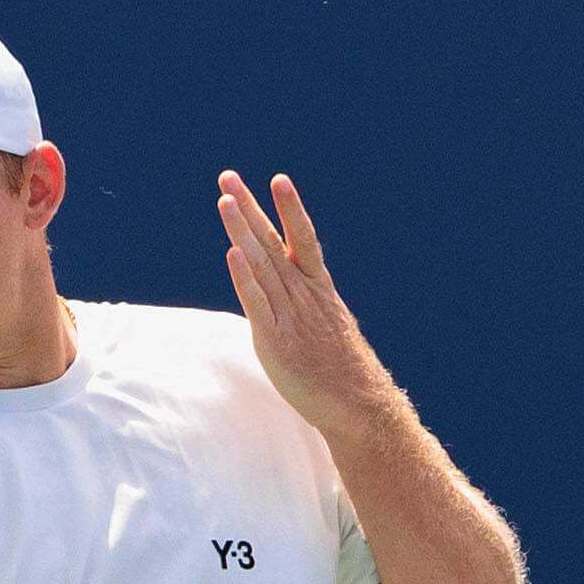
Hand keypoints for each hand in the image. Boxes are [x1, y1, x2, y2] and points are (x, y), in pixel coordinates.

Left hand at [216, 170, 394, 437]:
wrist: (358, 406)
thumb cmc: (338, 369)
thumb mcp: (323, 325)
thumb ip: (302, 305)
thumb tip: (286, 294)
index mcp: (318, 289)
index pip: (302, 239)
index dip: (289, 209)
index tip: (277, 179)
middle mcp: (304, 295)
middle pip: (273, 242)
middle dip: (250, 208)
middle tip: (228, 177)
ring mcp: (291, 315)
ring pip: (263, 265)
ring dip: (241, 231)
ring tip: (225, 201)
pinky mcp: (276, 340)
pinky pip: (258, 303)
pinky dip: (245, 278)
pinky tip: (232, 254)